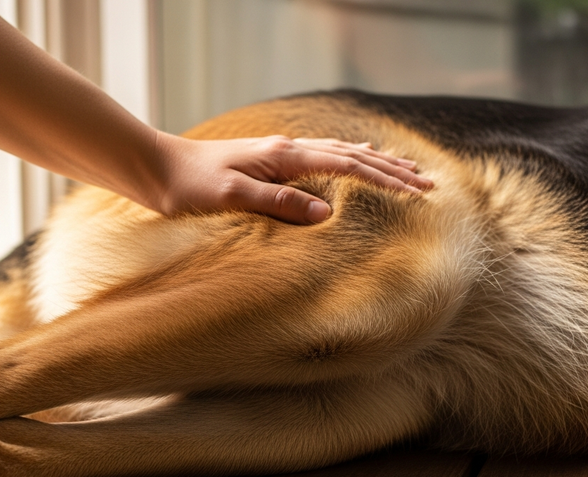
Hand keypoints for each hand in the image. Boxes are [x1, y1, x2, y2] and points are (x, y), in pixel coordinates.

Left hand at [150, 133, 433, 223]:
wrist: (157, 168)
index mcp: (284, 158)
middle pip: (353, 157)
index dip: (386, 181)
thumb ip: (278, 203)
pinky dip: (348, 157)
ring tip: (408, 169)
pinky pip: (322, 156)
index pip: (348, 167)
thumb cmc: (189, 188)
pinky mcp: (271, 160)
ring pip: (342, 154)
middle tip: (429, 184)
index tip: (418, 194)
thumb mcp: (231, 199)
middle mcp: (288, 150)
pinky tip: (357, 156)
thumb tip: (326, 214)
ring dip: (377, 163)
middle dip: (393, 171)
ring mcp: (281, 152)